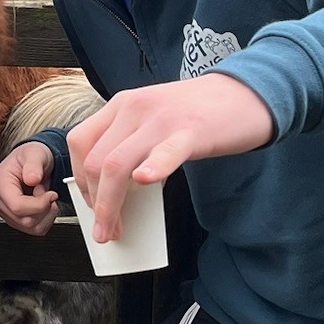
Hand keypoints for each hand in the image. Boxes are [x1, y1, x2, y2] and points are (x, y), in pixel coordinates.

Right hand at [0, 140, 59, 236]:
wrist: (33, 162)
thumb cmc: (31, 157)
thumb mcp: (35, 153)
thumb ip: (34, 165)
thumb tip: (32, 179)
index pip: (17, 206)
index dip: (39, 204)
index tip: (51, 195)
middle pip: (24, 219)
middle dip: (44, 208)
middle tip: (48, 192)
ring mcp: (5, 211)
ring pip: (31, 227)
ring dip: (46, 215)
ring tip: (45, 198)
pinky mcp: (15, 219)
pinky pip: (34, 230)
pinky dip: (45, 220)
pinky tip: (44, 206)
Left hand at [66, 74, 274, 243]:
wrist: (244, 93)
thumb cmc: (197, 113)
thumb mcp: (153, 119)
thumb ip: (132, 144)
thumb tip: (117, 191)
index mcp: (121, 104)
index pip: (80, 141)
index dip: (79, 177)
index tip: (89, 202)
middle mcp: (134, 108)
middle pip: (95, 160)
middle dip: (94, 201)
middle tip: (104, 227)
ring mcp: (161, 119)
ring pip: (117, 164)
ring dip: (110, 204)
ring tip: (115, 229)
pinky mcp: (191, 131)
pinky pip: (165, 152)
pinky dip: (152, 168)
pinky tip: (145, 181)